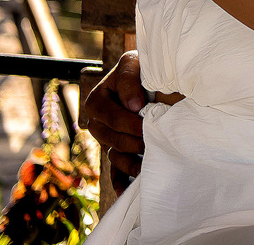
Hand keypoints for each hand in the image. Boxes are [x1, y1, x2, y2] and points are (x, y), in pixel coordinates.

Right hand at [82, 50, 145, 192]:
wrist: (156, 75)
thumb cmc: (143, 66)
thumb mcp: (133, 63)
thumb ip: (129, 78)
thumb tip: (133, 105)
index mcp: (97, 100)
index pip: (108, 117)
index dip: (126, 120)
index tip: (146, 118)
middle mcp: (99, 122)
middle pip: (109, 138)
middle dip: (131, 140)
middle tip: (151, 140)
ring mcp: (109, 138)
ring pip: (113, 155)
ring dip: (129, 161)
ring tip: (146, 162)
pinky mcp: (121, 150)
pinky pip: (115, 171)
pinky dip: (120, 181)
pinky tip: (127, 191)